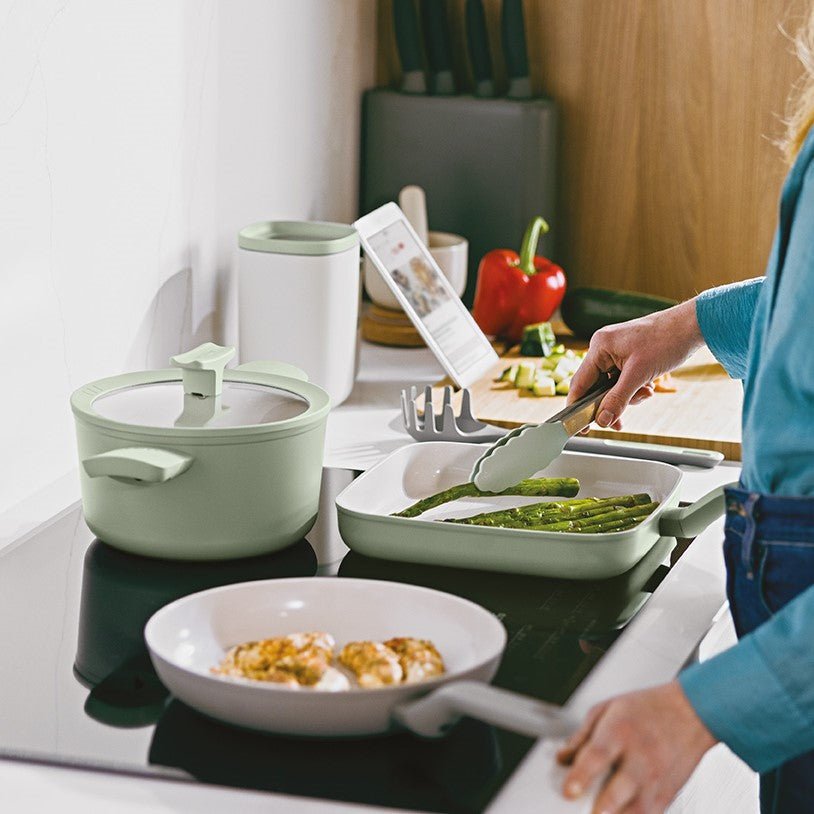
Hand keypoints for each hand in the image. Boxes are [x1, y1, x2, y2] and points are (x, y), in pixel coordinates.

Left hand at [556, 682, 716, 813]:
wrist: (689, 712)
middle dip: (600, 809)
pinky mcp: (667, 796)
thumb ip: (581, 736)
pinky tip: (621, 813)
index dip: (581, 776)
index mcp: (620, 732)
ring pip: (637, 813)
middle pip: (619, 791)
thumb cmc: (646, 709)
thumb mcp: (607, 709)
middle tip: (586, 811)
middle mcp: (640, 758)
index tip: (568, 791)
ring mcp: (656, 780)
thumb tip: (562, 758)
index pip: (597, 757)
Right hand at [567, 300, 704, 429]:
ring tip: (645, 393)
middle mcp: (603, 348)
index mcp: (599, 347)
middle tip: (619, 420)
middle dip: (611, 402)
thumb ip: (618, 399)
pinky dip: (633, 388)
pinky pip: (622, 379)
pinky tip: (647, 388)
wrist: (691, 326)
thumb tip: (603, 420)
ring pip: (611, 385)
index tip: (580, 427)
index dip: (578, 406)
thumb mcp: (640, 374)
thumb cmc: (666, 340)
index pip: (580, 382)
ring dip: (627, 396)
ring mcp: (615, 352)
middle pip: (596, 386)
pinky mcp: (627, 356)